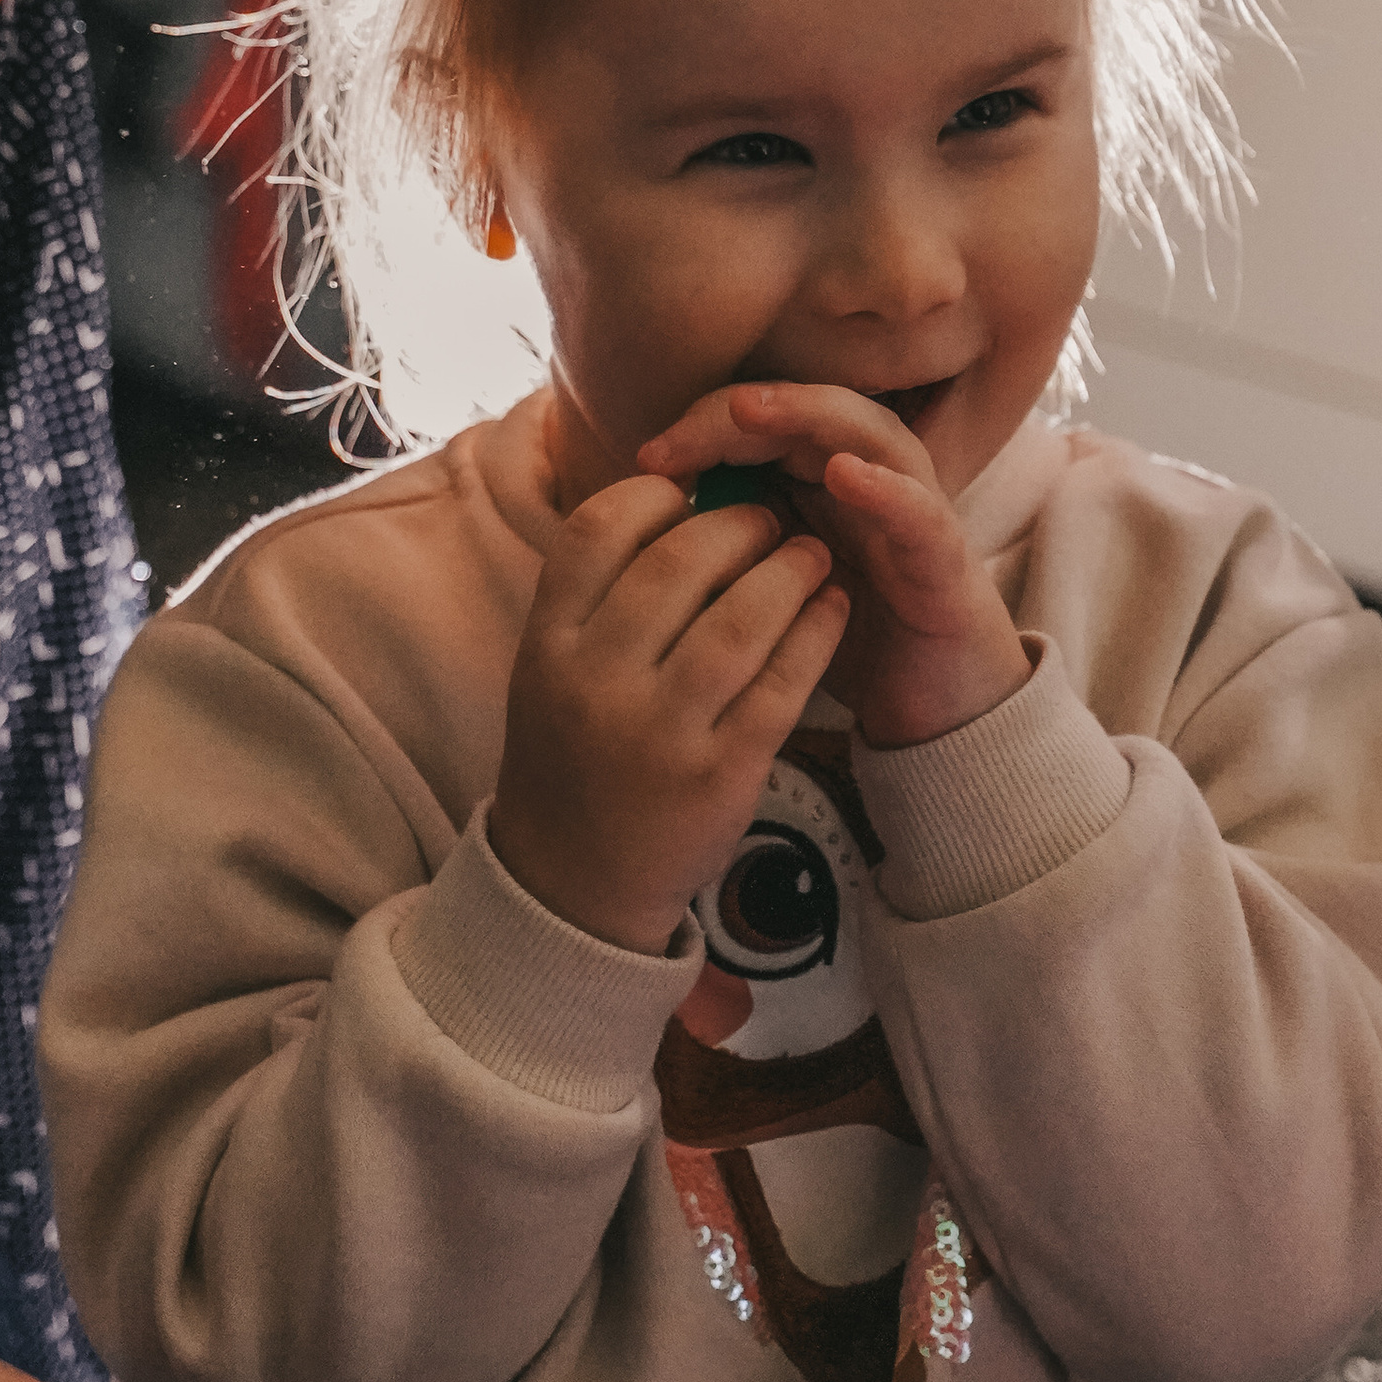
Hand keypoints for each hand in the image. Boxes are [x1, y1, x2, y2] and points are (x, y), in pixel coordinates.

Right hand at [490, 475, 847, 952]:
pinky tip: (834, 606)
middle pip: (679, 561)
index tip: (692, 494)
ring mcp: (659, 731)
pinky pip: (782, 682)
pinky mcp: (720, 774)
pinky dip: (817, 633)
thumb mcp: (550, 670)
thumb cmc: (572, 757)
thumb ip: (596, 596)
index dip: (656, 497)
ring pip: (741, 617)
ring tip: (812, 554)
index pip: (598, 529)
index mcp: (548, 645)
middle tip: (770, 517)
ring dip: (789, 570)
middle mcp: (596, 682)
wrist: (572, 886)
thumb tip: (678, 501)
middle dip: (739, 524)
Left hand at [639, 384, 1029, 750]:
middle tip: (677, 435)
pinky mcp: (946, 558)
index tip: (646, 459)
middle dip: (737, 412)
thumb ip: (722, 551)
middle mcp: (866, 478)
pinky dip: (886, 487)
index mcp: (818, 481)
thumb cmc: (843, 637)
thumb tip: (639, 531)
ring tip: (750, 410)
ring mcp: (911, 510)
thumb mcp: (766, 591)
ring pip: (866, 433)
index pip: (759, 424)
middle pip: (803, 411)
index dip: (701, 427)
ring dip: (807, 415)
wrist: (934, 705)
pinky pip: (920, 512)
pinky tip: (844, 473)